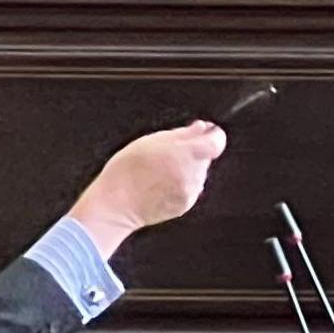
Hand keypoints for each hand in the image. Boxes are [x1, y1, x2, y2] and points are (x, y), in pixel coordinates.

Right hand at [68, 121, 225, 256]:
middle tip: (167, 154)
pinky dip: (181, 184)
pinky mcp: (186, 205)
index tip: (206, 132)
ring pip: (198, 173)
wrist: (116, 204)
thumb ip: (182, 134)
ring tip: (159, 171)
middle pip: (206, 157)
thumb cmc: (127, 170)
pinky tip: (160, 184)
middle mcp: (193, 174)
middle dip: (193, 152)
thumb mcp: (150, 142)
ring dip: (187, 168)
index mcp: (186, 154)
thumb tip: (202, 127)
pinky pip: (190, 188)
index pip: (217, 142)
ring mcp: (191, 191)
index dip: (214, 135)